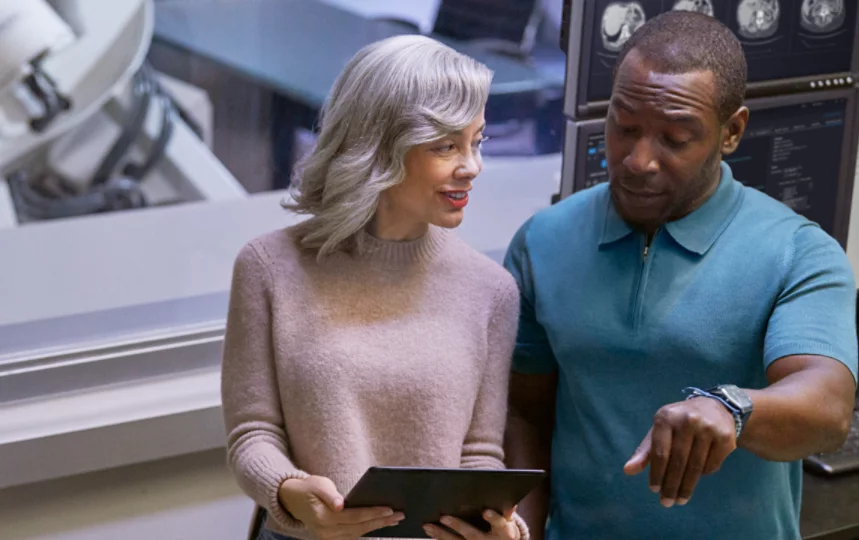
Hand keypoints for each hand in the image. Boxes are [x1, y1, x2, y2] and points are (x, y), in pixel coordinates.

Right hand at [277, 476, 403, 539]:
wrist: (293, 500)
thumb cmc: (309, 488)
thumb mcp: (318, 484)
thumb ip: (329, 495)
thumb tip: (340, 505)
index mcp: (323, 517)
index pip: (354, 517)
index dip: (373, 513)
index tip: (389, 509)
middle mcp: (326, 532)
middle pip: (359, 528)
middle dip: (381, 522)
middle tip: (400, 515)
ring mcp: (328, 538)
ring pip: (357, 534)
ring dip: (377, 528)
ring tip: (394, 520)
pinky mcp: (331, 539)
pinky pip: (353, 536)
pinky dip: (367, 531)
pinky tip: (380, 524)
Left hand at [423, 507, 519, 539]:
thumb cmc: (503, 529)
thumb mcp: (508, 522)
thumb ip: (507, 512)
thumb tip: (511, 503)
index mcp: (504, 532)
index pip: (500, 524)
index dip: (493, 518)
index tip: (485, 511)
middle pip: (473, 535)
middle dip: (458, 526)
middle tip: (444, 517)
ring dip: (442, 535)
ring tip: (428, 526)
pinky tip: (431, 533)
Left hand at [623, 397, 736, 506]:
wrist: (715, 407)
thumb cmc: (679, 423)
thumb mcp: (659, 431)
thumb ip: (644, 452)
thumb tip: (627, 471)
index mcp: (666, 417)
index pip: (660, 452)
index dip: (657, 473)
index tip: (654, 490)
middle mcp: (687, 420)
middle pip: (678, 462)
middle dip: (671, 485)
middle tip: (667, 502)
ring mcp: (708, 428)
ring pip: (695, 467)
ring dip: (686, 487)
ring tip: (680, 499)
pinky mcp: (726, 437)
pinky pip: (711, 465)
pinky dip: (703, 475)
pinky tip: (696, 478)